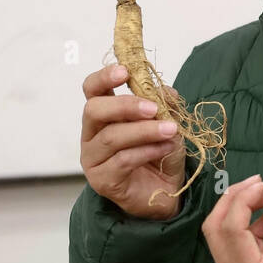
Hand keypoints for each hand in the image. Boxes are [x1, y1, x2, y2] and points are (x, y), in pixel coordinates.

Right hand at [80, 63, 186, 219]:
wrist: (167, 191)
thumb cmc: (161, 154)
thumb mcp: (168, 123)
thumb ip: (164, 104)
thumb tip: (164, 89)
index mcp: (103, 115)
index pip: (92, 90)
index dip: (104, 77)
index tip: (124, 71)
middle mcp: (91, 135)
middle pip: (94, 110)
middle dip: (125, 106)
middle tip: (154, 108)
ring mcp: (93, 159)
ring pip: (111, 137)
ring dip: (144, 131)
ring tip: (170, 130)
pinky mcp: (102, 181)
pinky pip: (123, 160)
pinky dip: (147, 151)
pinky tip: (165, 148)